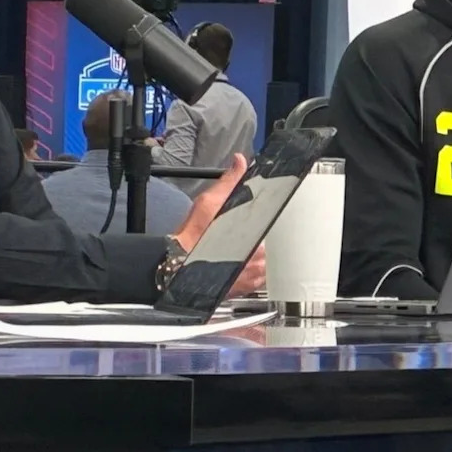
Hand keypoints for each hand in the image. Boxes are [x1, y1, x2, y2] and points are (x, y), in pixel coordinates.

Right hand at [173, 154, 265, 295]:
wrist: (176, 264)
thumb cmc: (192, 236)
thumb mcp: (212, 201)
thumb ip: (231, 181)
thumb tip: (241, 162)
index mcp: (256, 238)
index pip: (275, 228)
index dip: (267, 223)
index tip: (258, 223)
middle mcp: (259, 261)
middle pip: (272, 246)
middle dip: (261, 239)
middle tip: (243, 236)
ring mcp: (254, 277)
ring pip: (266, 263)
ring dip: (258, 256)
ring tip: (240, 249)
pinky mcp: (246, 289)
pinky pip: (258, 279)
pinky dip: (252, 271)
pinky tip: (239, 264)